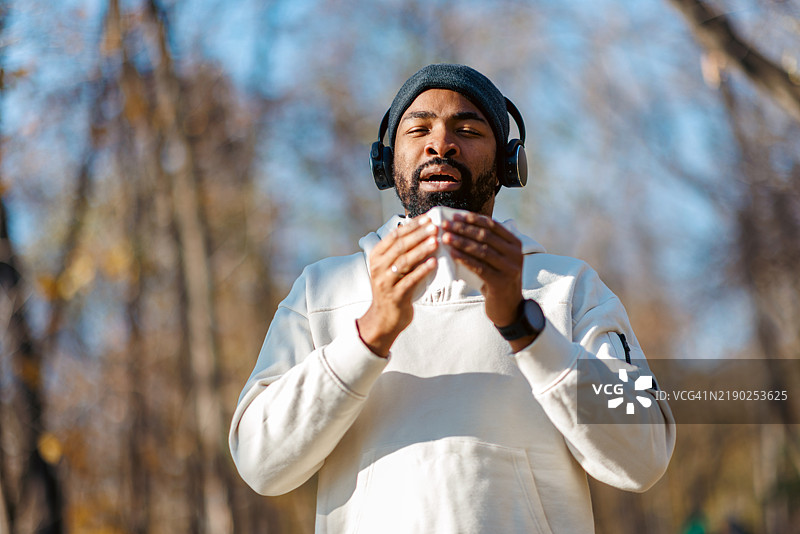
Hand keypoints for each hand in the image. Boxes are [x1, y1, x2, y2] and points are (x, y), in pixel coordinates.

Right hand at [356, 215, 438, 356]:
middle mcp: (378, 267)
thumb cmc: (393, 288)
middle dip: (418, 235)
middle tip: (435, 226)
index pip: (394, 236)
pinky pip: (410, 280)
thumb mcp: (392, 267)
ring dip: (421, 250)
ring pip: (404, 261)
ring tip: (436, 241)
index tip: (428, 218)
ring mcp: (385, 282)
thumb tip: (423, 230)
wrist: (384, 318)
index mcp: (377, 256)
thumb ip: (402, 251)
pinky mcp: (395, 295)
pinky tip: (433, 262)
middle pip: (400, 246)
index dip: (412, 226)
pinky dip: (422, 270)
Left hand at [440, 212, 523, 327]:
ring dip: (461, 242)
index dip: (473, 219)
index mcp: (515, 243)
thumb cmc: (497, 278)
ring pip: (481, 250)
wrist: (508, 307)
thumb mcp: (498, 259)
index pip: (493, 225)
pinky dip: (464, 258)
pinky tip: (452, 253)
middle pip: (485, 236)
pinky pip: (479, 267)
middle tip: (445, 225)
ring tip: (445, 237)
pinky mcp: (501, 282)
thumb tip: (461, 225)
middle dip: (463, 229)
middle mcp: (515, 254)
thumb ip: (488, 243)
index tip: (455, 216)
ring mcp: (510, 268)